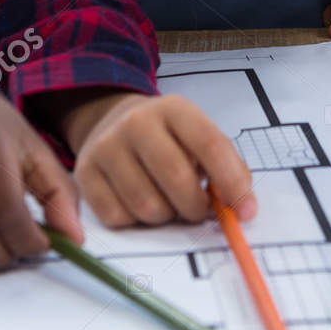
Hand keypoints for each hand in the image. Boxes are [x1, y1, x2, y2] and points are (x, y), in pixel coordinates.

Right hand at [65, 91, 253, 228]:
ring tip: (167, 202)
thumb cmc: (168, 138)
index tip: (245, 211)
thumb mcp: (199, 136)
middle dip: (196, 207)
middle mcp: (136, 122)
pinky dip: (136, 221)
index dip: (232, 182)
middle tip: (199, 210)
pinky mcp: (84, 173)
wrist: (111, 122)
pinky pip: (118, 217)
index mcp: (174, 109)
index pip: (210, 144)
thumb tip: (242, 208)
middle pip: (177, 179)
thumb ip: (226, 167)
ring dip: (166, 216)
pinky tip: (139, 203)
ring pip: (147, 206)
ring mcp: (106, 147)